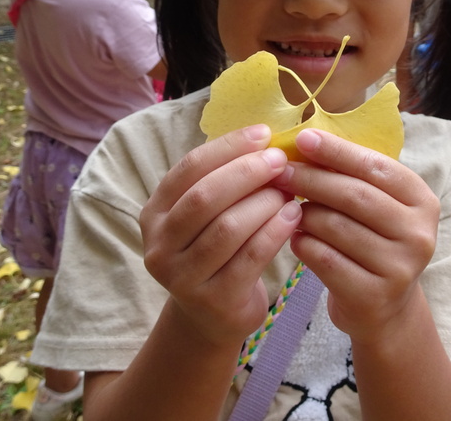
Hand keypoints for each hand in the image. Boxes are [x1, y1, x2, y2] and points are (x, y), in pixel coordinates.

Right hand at [138, 124, 300, 347]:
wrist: (212, 316)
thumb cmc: (216, 252)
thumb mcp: (207, 215)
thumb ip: (224, 180)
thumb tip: (266, 139)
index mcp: (155, 212)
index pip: (189, 168)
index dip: (228, 147)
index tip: (263, 134)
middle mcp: (160, 244)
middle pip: (205, 196)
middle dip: (247, 172)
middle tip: (281, 161)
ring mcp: (182, 277)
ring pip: (228, 228)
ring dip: (264, 202)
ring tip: (290, 189)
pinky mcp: (213, 300)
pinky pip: (249, 257)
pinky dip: (275, 231)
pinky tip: (294, 215)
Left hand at [273, 129, 439, 345]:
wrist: (384, 308)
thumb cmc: (372, 242)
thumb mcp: (377, 206)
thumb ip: (353, 176)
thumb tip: (306, 140)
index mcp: (422, 201)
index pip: (376, 166)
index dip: (338, 151)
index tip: (303, 138)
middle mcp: (418, 234)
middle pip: (355, 196)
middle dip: (313, 179)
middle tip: (280, 170)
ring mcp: (399, 267)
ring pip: (337, 227)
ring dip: (304, 212)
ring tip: (285, 206)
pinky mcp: (374, 295)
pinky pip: (325, 259)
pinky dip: (303, 243)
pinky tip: (293, 237)